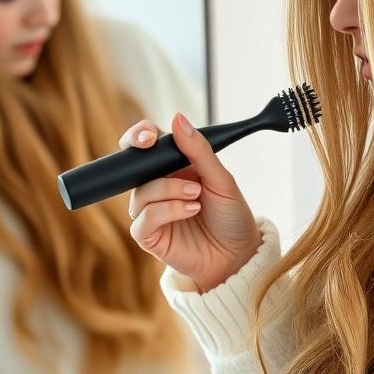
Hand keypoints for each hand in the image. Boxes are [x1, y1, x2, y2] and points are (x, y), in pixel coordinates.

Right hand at [121, 112, 261, 291]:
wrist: (238, 255)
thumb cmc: (231, 217)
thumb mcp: (222, 179)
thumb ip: (199, 151)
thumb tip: (178, 118)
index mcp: (174, 169)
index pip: (147, 145)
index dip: (140, 135)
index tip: (149, 136)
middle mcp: (159, 188)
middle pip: (134, 165)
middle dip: (138, 153)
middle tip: (150, 146)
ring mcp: (152, 212)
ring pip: (141, 192)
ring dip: (169, 189)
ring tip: (196, 196)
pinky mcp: (149, 236)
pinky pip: (144, 218)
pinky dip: (167, 210)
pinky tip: (191, 210)